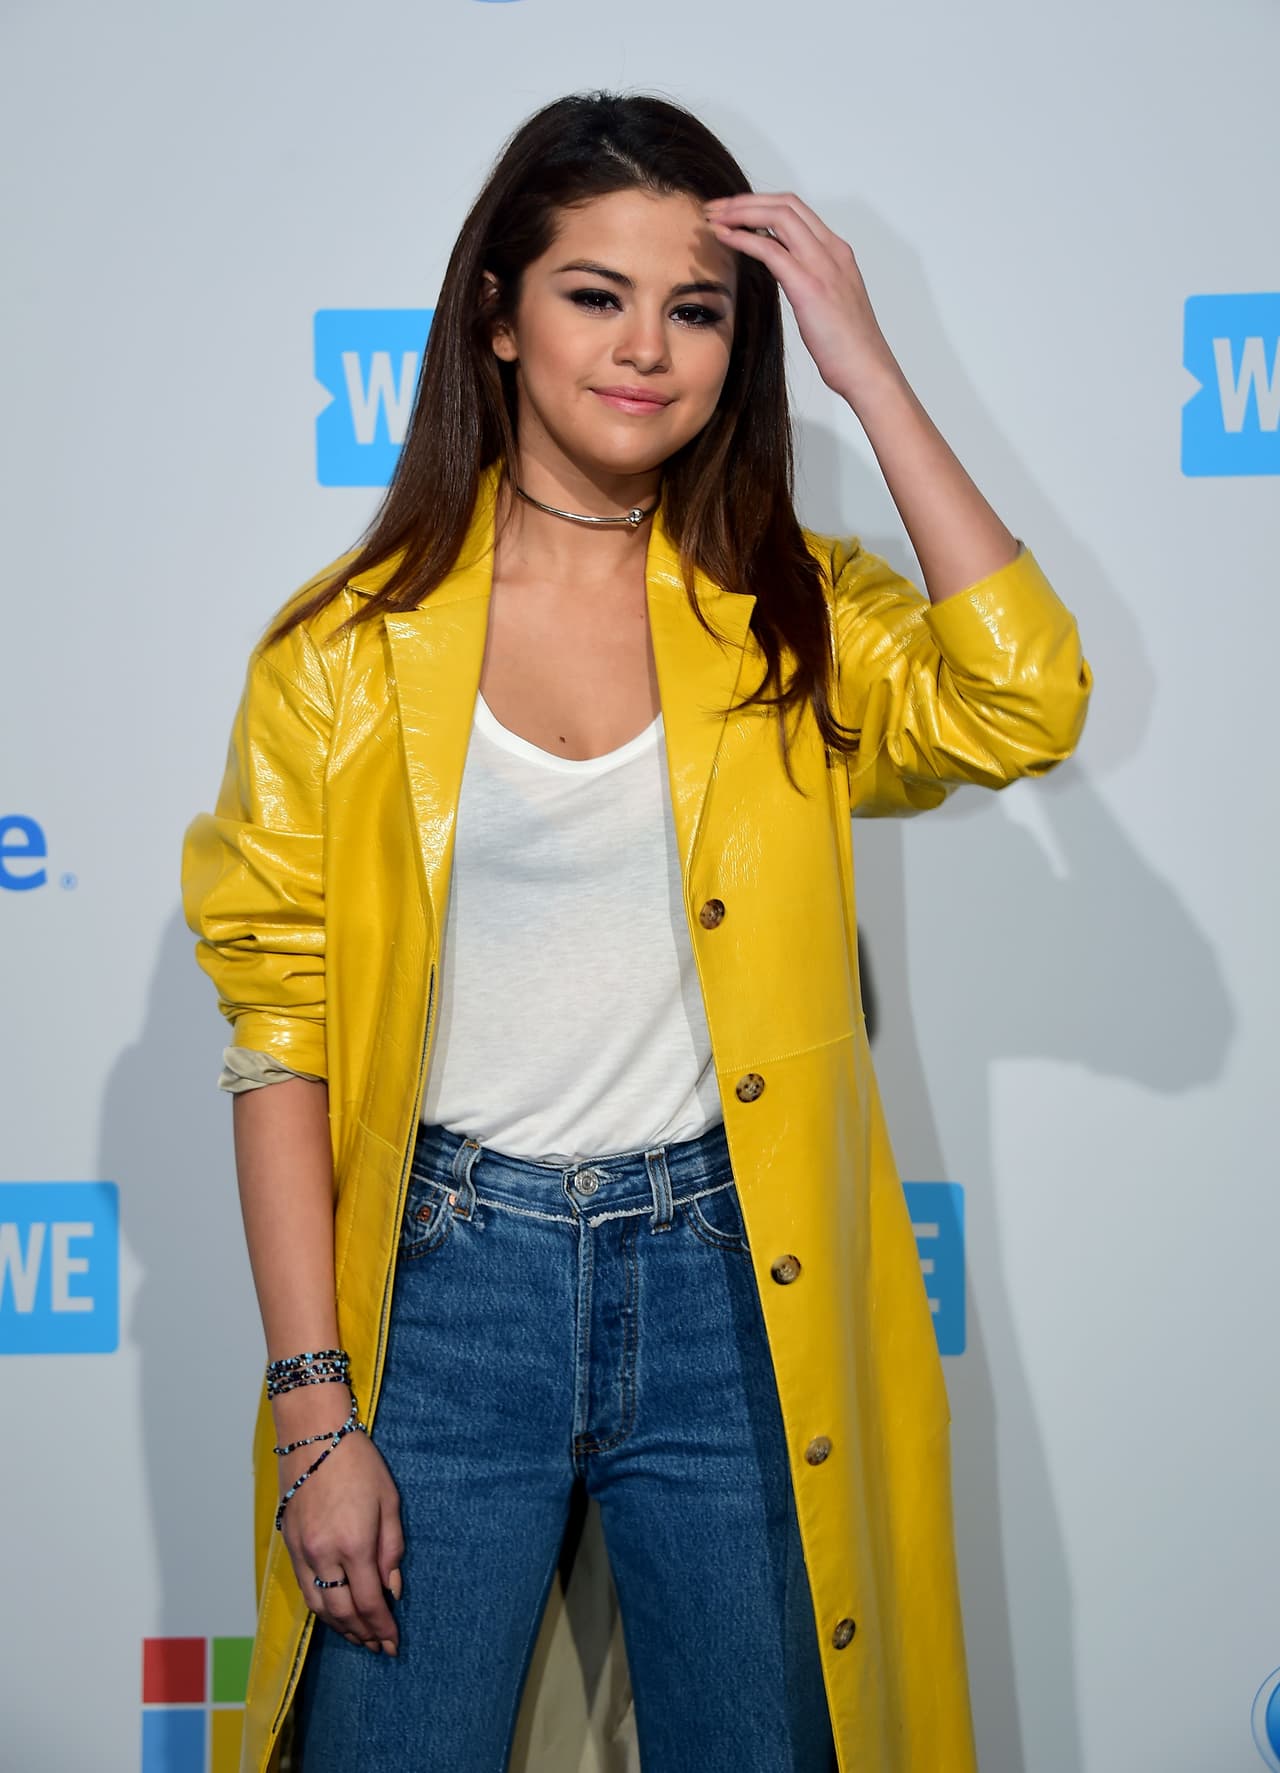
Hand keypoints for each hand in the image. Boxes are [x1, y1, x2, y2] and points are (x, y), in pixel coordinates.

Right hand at [277, 1425, 404, 1653]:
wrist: (314, 1435)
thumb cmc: (357, 1461)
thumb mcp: (389, 1501)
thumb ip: (392, 1549)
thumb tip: (392, 1589)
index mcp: (354, 1544)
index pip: (369, 1602)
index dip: (382, 1628)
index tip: (393, 1643)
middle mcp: (324, 1555)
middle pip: (342, 1613)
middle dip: (363, 1634)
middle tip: (380, 1647)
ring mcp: (302, 1552)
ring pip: (319, 1607)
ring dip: (340, 1628)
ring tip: (359, 1637)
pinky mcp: (290, 1545)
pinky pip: (305, 1589)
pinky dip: (321, 1608)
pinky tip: (334, 1613)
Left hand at [703, 192, 898, 406]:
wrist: (867, 370)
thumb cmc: (848, 346)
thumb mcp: (829, 301)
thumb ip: (809, 278)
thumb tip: (784, 273)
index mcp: (837, 251)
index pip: (797, 209)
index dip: (761, 204)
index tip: (734, 212)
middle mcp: (831, 250)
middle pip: (785, 204)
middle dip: (745, 201)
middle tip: (715, 208)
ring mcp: (822, 265)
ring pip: (777, 216)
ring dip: (739, 212)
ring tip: (713, 218)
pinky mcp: (808, 285)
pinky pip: (770, 249)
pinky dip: (743, 238)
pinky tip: (723, 238)